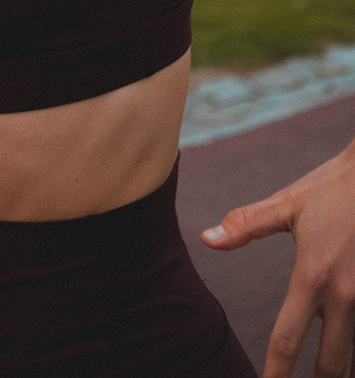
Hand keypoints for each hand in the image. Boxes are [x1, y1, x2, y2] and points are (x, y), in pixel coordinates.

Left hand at [201, 144, 354, 376]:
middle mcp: (345, 294)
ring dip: (339, 368)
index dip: (275, 373)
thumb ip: (246, 225)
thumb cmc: (332, 188)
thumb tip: (206, 239)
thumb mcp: (287, 203)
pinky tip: (347, 351)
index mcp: (313, 276)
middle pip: (330, 364)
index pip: (287, 339)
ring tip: (325, 374)